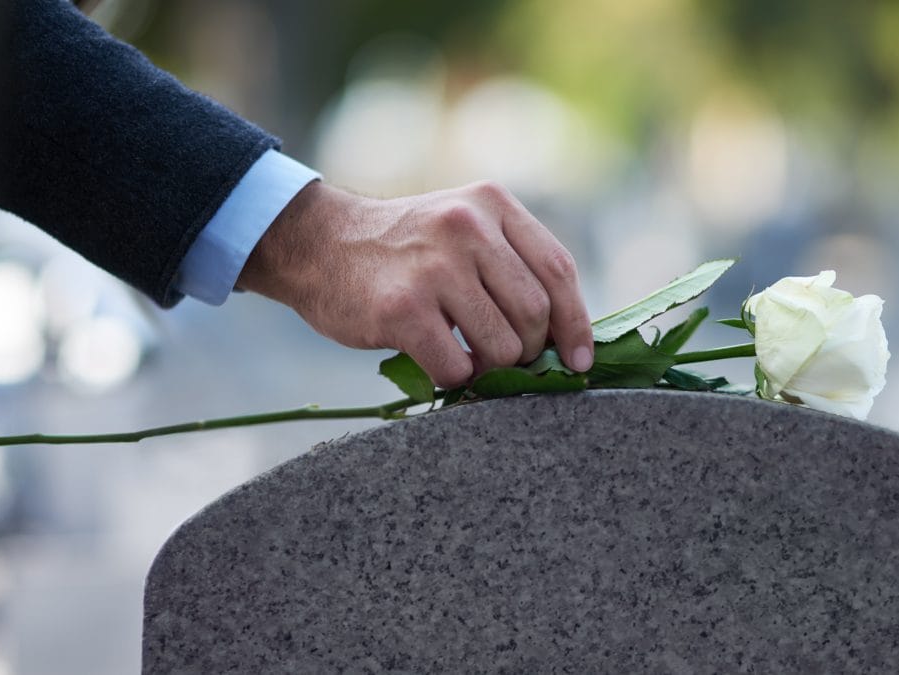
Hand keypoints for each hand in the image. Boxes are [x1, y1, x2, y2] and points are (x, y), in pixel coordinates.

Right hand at [236, 180, 593, 387]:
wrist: (318, 243)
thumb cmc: (403, 250)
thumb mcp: (462, 226)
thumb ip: (511, 262)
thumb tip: (567, 335)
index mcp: (492, 203)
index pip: (559, 270)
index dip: (577, 323)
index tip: (580, 359)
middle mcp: (467, 227)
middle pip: (535, 313)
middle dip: (529, 350)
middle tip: (505, 358)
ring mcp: (434, 266)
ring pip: (502, 346)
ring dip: (491, 368)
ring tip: (468, 358)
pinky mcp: (403, 308)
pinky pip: (456, 367)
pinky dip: (455, 379)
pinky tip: (440, 363)